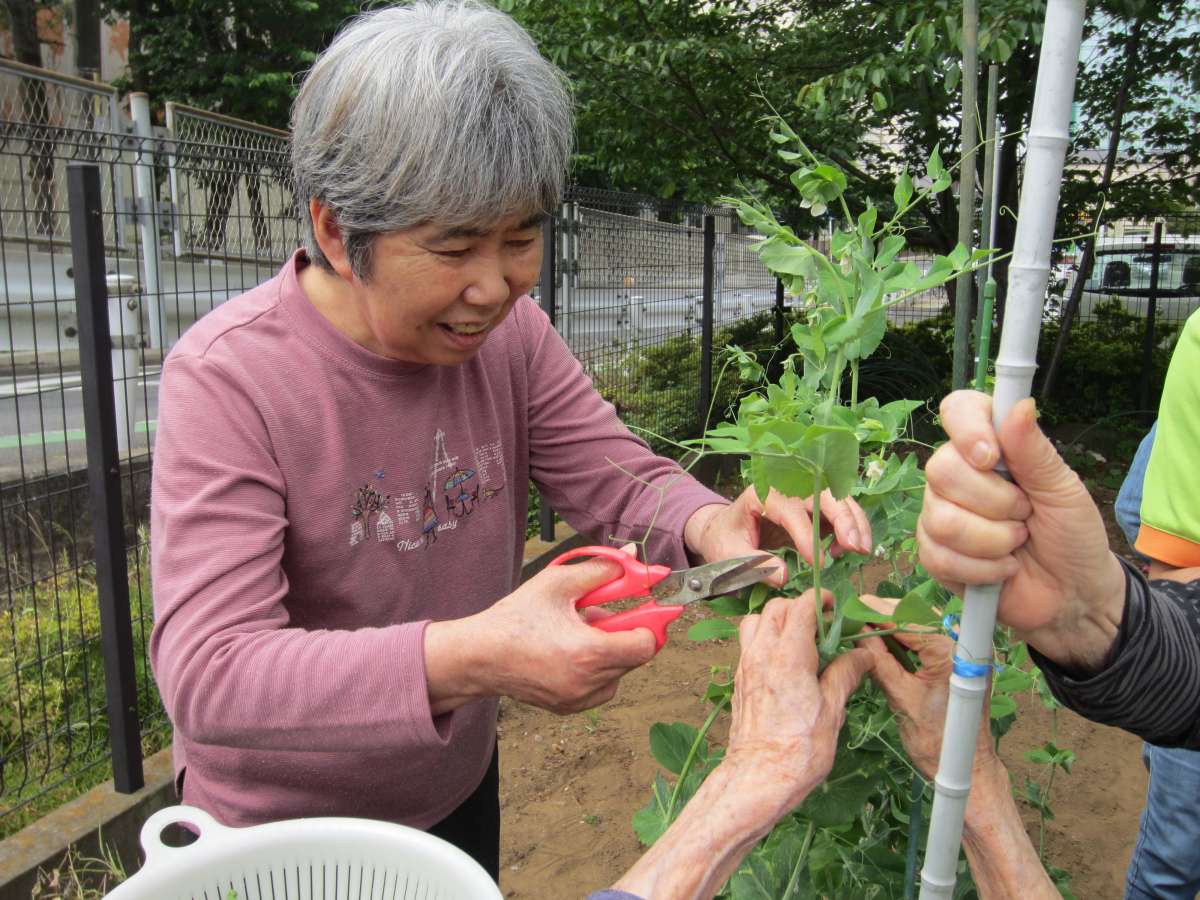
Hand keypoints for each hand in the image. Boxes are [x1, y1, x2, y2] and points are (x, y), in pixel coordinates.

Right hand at [424, 546, 655, 714]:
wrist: (480, 656)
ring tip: (578, 634)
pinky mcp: (569, 708)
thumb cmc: (516, 617)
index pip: (647, 644)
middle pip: (634, 658)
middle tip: (597, 615)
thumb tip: (632, 557)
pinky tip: (570, 653)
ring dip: (610, 652)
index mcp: (589, 653)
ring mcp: (579, 700)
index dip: (648, 623)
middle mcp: (589, 683)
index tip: (639, 609)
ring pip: (619, 673)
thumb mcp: (558, 583)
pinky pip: (600, 688)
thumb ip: (601, 569)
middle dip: (624, 633)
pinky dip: (596, 670)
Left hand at [609, 591, 872, 899]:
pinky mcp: (740, 680)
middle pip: (776, 608)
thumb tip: (863, 654)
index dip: (819, 599)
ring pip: (756, 622)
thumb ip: (845, 674)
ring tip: (801, 640)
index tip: (834, 605)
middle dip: (799, 607)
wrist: (759, 778)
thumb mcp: (833, 711)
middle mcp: (762, 653)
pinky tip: (786, 662)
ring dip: (777, 621)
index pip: (800, 606)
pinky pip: (749, 644)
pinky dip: (766, 639)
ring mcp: (746, 665)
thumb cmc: (799, 750)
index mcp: (788, 655)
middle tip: (823, 625)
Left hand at [685, 486, 872, 588]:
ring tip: (860, 550)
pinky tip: (844, 550)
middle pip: (822, 494)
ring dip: (853, 522)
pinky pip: (837, 512)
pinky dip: (849, 527)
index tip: (818, 562)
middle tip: (856, 547)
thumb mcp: (729, 554)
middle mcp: (785, 489)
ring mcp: (801, 496)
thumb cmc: (724, 539)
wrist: (722, 529)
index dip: (807, 535)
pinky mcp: (811, 508)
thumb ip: (755, 565)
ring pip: (836, 499)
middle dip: (843, 518)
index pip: (790, 510)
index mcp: (762, 495)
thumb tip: (785, 576)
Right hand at [862, 594, 1056, 899]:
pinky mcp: (957, 660)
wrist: (966, 768)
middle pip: (913, 614)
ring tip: (861, 626)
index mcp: (949, 650)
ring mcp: (961, 650)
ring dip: (891, 624)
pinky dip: (904, 637)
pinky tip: (881, 640)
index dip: (874, 612)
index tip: (847, 607)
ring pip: (919, 623)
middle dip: (881, 614)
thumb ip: (879, 661)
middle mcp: (960, 643)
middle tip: (850, 616)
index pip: (905, 619)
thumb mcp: (900, 698)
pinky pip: (926, 638)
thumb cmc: (935, 741)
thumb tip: (857, 632)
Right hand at [919, 391, 1124, 670]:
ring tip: (1017, 544)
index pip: (958, 411)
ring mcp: (939, 514)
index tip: (991, 457)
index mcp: (989, 447)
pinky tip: (1003, 568)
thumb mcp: (1064, 490)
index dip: (966, 429)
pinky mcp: (934, 555)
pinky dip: (983, 569)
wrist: (1073, 595)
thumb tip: (1020, 404)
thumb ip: (1036, 451)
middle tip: (1025, 514)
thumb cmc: (1072, 535)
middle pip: (942, 469)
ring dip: (994, 540)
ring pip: (942, 519)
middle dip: (996, 502)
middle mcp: (955, 476)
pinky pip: (941, 557)